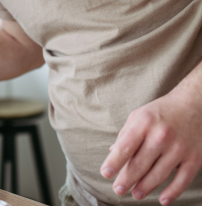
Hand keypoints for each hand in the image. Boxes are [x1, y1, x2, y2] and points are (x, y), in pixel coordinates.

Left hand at [100, 90, 201, 204]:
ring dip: (145, 187)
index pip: (125, 147)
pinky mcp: (194, 158)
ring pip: (159, 174)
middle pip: (140, 164)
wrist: (194, 104)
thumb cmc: (161, 112)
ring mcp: (179, 148)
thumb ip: (125, 135)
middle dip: (127, 179)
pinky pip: (183, 179)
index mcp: (143, 124)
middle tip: (118, 190)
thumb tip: (112, 153)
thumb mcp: (138, 116)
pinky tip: (162, 200)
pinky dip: (172, 192)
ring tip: (136, 194)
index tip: (106, 174)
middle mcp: (161, 135)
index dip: (114, 163)